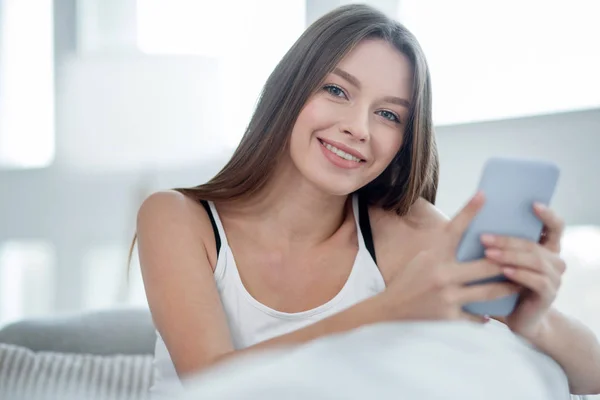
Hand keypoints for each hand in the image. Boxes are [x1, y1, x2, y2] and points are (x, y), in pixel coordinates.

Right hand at [380, 192, 519, 323]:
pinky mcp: (448, 317)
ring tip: (522, 284)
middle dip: (507, 261)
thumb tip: (467, 235)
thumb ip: (445, 250)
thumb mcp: (424, 258)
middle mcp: (442, 274)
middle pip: (486, 265)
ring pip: (488, 292)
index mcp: (434, 255)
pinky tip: (494, 314)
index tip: (484, 195)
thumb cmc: (409, 279)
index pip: (454, 229)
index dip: (470, 211)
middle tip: (527, 256)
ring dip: (507, 288)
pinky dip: (485, 316)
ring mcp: (447, 297)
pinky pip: (475, 316)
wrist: (390, 311)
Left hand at [481, 203, 566, 339]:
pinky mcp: (548, 295)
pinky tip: (504, 271)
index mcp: (546, 248)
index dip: (547, 215)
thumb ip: (501, 243)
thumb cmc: (506, 283)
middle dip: (508, 239)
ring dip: (510, 256)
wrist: (518, 318)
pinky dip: (519, 274)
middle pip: (534, 244)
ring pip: (535, 260)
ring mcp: (554, 278)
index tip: (532, 204)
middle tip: (484, 237)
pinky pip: (536, 281)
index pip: (555, 226)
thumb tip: (478, 216)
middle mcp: (555, 261)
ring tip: (488, 254)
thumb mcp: (504, 260)